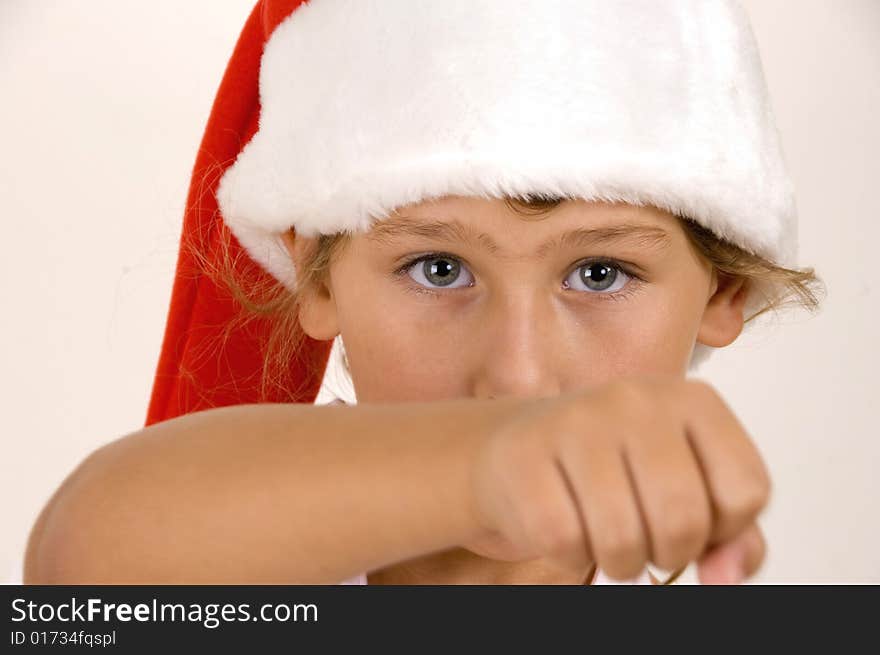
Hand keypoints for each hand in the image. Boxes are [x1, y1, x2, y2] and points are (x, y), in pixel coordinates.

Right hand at [466, 376, 771, 581]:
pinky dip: (570, 554)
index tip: (692, 519)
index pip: (746, 490)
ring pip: (622, 537)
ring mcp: (578, 421)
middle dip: (667, 554)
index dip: (723, 529)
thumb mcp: (684, 486)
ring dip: (619, 563)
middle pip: (684, 518)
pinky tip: (568, 528)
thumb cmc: (610, 469)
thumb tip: (725, 577)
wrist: (515, 444)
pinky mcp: (526, 452)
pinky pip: (565, 539)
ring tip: (607, 540)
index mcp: (692, 400)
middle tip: (646, 542)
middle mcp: (637, 400)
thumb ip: (731, 533)